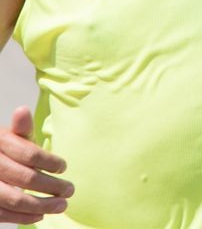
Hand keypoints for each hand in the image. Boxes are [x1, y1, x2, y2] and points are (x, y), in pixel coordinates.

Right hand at [0, 106, 73, 224]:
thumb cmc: (3, 151)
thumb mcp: (11, 136)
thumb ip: (22, 128)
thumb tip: (22, 110)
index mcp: (0, 142)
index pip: (29, 154)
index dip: (49, 162)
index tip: (64, 167)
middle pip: (25, 177)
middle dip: (51, 185)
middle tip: (70, 189)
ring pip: (15, 199)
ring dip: (42, 205)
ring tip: (62, 205)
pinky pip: (4, 214)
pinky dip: (24, 217)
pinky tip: (41, 214)